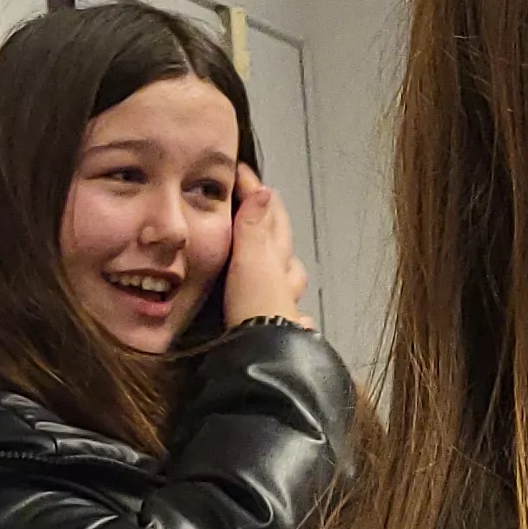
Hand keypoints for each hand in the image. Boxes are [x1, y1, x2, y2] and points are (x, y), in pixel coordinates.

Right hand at [220, 171, 311, 328]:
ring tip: (268, 252)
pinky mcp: (276, 328)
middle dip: (272, 220)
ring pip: (287, 273)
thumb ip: (253, 229)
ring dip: (279, 260)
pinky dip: (284, 300)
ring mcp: (281, 302)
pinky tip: (286, 307)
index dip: (254, 190)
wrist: (262, 357)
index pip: (268, 213)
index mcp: (276, 255)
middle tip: (257, 202)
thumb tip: (263, 191)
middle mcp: (283, 277)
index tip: (240, 171)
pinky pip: (285, 307)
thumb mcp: (251, 261)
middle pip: (282, 240)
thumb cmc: (256, 308)